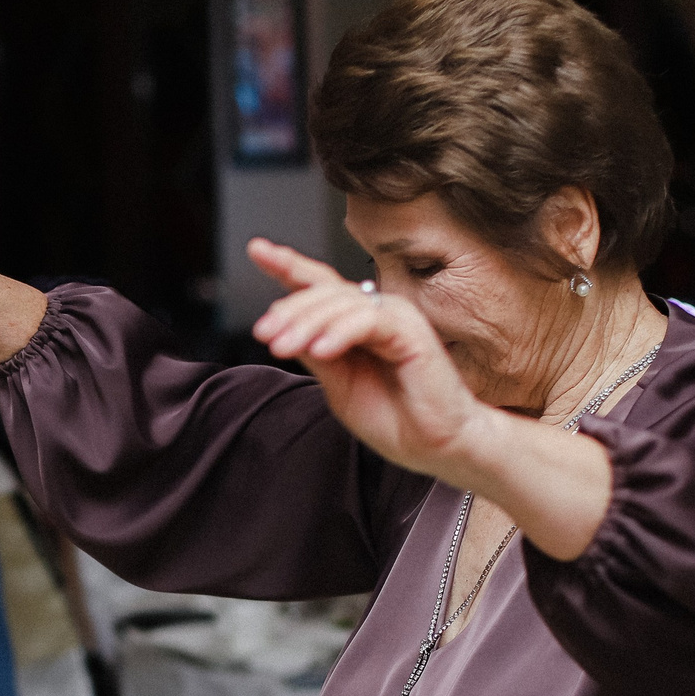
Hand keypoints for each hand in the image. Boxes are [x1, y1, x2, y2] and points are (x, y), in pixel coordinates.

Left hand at [248, 237, 490, 480]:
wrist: (436, 446)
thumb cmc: (395, 419)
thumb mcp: (339, 385)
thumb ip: (316, 355)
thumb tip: (283, 332)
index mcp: (355, 324)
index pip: (319, 286)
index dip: (288, 266)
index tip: (257, 249)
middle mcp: (375, 313)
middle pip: (323, 293)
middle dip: (289, 310)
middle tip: (264, 334)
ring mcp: (394, 317)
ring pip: (341, 303)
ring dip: (306, 324)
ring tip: (283, 347)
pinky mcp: (411, 331)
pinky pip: (368, 321)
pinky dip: (341, 333)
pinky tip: (322, 349)